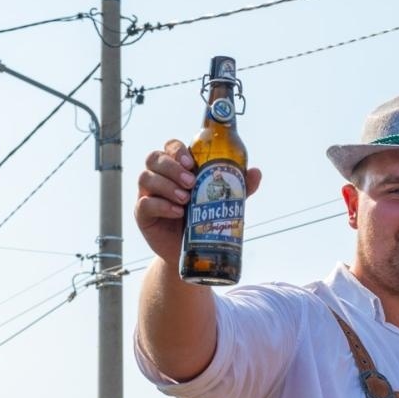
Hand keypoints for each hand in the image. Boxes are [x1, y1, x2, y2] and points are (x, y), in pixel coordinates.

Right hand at [135, 140, 262, 264]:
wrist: (195, 250)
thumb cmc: (205, 219)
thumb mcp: (223, 201)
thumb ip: (237, 186)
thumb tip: (255, 172)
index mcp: (176, 168)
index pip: (170, 147)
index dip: (177, 150)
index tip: (191, 163)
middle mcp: (159, 177)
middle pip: (154, 158)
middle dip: (172, 167)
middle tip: (191, 183)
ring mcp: (148, 194)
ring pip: (146, 178)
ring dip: (167, 185)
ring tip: (186, 199)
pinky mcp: (142, 214)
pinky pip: (145, 203)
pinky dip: (161, 205)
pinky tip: (177, 212)